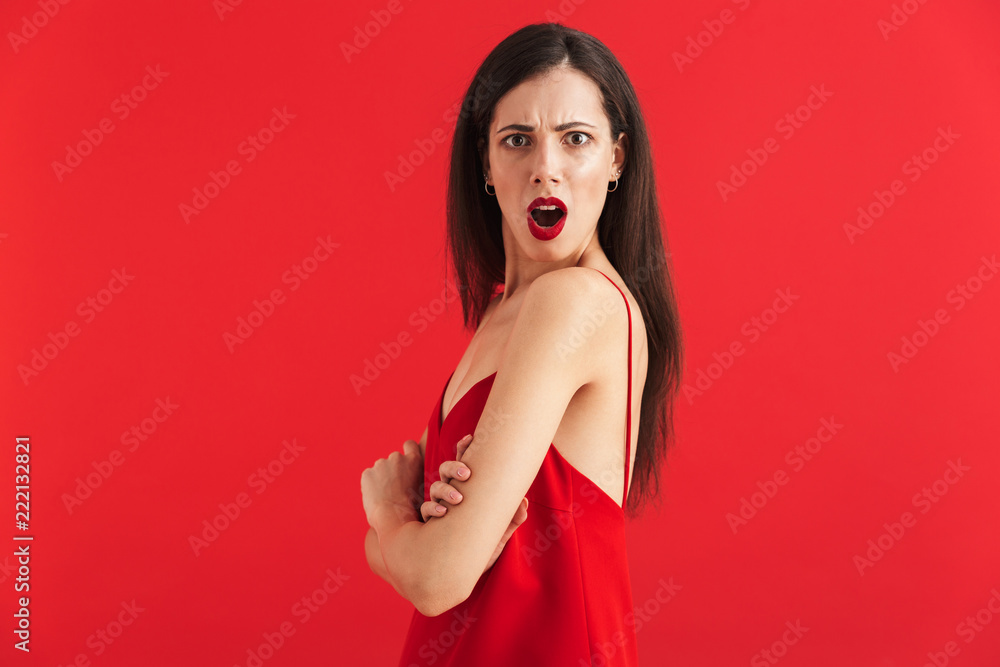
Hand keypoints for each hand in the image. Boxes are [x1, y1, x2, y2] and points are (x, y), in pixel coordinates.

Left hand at [361, 439, 423, 529]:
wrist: (393, 517)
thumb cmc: (412, 509)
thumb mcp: (422, 489)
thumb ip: (415, 477)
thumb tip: (410, 479)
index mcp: (413, 461)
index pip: (409, 444)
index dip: (407, 450)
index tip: (404, 461)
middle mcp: (397, 457)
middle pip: (393, 460)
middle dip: (392, 470)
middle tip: (394, 488)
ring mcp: (380, 464)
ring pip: (380, 469)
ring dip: (381, 478)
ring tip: (385, 496)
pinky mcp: (367, 473)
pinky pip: (369, 477)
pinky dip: (371, 485)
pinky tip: (376, 497)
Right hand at [419, 434, 528, 572]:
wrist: (461, 581)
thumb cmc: (481, 555)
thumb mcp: (498, 537)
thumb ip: (511, 521)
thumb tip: (523, 502)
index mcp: (467, 494)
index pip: (464, 466)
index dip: (464, 450)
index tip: (470, 437)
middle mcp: (451, 498)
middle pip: (446, 471)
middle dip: (454, 467)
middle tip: (466, 473)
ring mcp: (439, 510)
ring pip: (435, 488)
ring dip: (445, 489)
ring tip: (458, 498)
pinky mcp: (429, 527)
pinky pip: (426, 511)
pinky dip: (433, 509)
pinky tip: (443, 513)